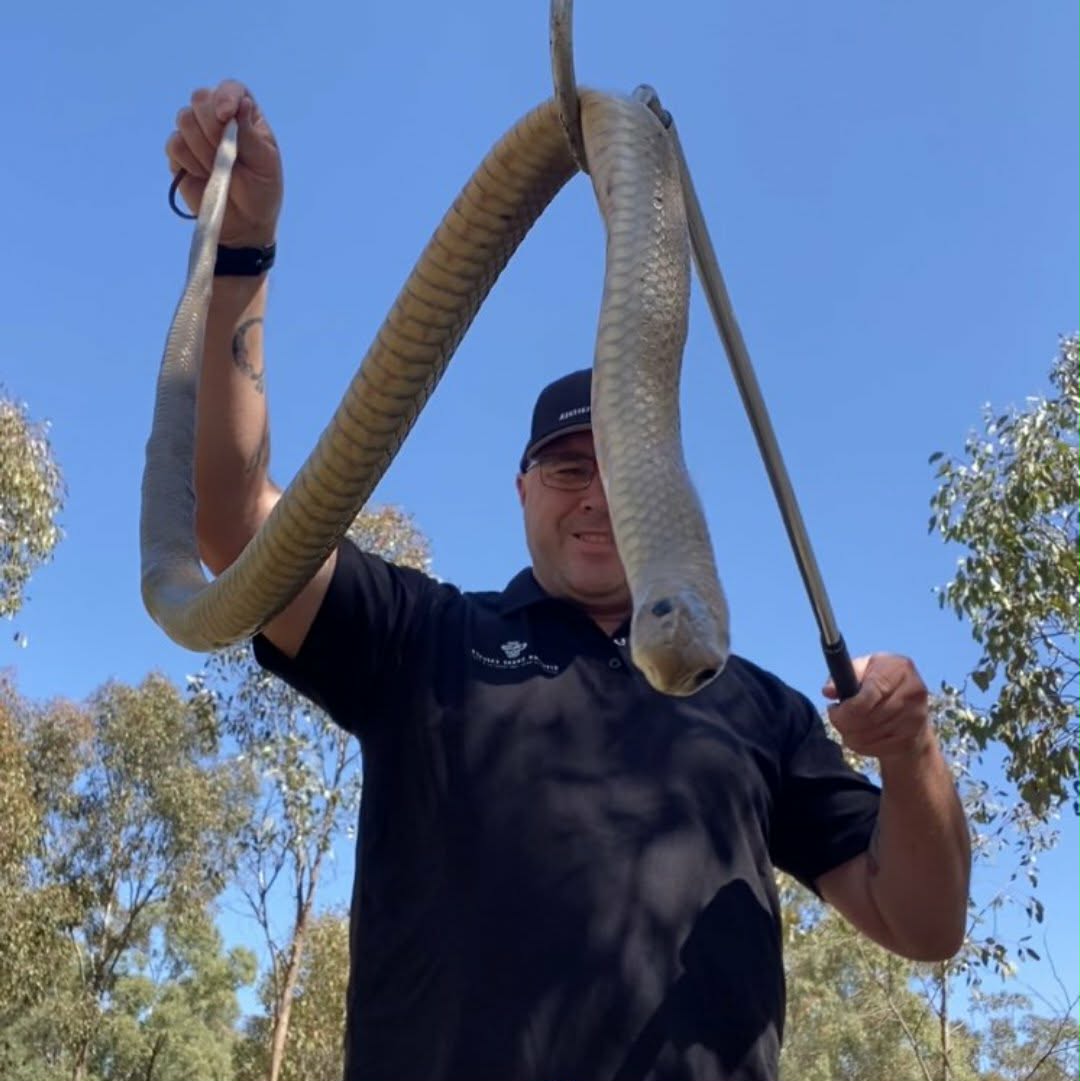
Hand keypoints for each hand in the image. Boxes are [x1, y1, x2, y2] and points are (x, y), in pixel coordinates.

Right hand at [165, 79, 281, 247]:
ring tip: (219, 171)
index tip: (226, 116)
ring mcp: (196, 134)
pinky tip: (204, 176)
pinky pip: (174, 146)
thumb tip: (242, 104)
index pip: (231, 89)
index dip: (225, 97)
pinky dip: (190, 163)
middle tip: (226, 155)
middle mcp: (217, 118)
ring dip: (203, 149)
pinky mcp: (179, 154)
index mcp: (244, 116)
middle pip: (200, 98)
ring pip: (185, 120)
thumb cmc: (261, 192)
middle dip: (212, 128)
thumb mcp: (265, 166)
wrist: (243, 225)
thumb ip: (251, 136)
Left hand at [822, 654, 932, 762]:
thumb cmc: (878, 683)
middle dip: (845, 722)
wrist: (910, 707)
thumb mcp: (863, 670)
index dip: (848, 706)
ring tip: (846, 728)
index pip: (871, 692)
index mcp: (899, 667)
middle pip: (870, 716)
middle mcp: (913, 690)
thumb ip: (843, 674)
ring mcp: (917, 716)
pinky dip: (863, 746)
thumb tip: (828, 691)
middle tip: (836, 719)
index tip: (833, 709)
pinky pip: (880, 747)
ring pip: (873, 734)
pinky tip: (858, 738)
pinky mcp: (915, 737)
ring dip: (852, 735)